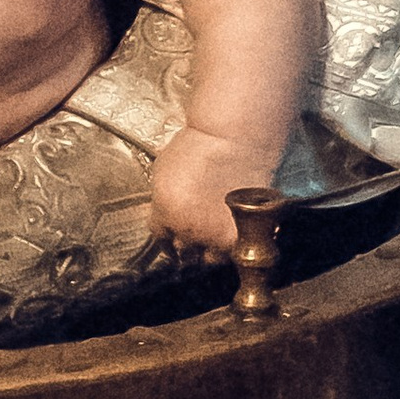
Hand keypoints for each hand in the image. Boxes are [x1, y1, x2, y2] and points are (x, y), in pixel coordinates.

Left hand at [149, 124, 273, 257]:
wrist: (235, 137)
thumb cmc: (201, 142)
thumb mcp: (166, 169)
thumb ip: (165, 199)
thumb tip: (168, 213)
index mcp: (164, 213)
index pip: (160, 239)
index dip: (169, 238)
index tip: (174, 238)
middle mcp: (186, 229)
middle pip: (183, 254)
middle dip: (188, 247)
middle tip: (196, 238)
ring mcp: (213, 236)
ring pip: (208, 261)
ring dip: (211, 252)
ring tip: (216, 241)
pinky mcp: (239, 237)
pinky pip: (232, 255)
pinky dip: (233, 249)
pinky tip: (235, 239)